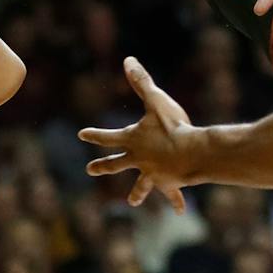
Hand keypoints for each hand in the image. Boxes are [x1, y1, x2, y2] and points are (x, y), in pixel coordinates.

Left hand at [79, 58, 196, 212]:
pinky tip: (181, 212)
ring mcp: (153, 174)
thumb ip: (141, 81)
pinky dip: (176, 201)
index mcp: (133, 140)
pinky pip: (172, 194)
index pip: (108, 137)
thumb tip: (127, 60)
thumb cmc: (173, 126)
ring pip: (140, 185)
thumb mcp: (156, 100)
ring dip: (136, 193)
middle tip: (90, 169)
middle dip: (103, 165)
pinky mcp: (169, 182)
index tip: (81, 134)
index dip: (95, 134)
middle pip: (116, 164)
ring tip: (132, 202)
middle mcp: (139, 159)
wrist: (191, 154)